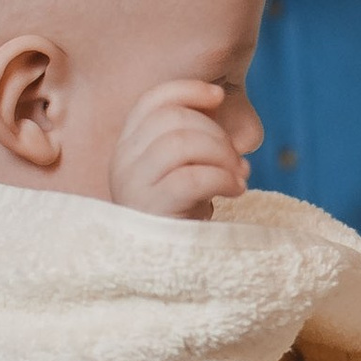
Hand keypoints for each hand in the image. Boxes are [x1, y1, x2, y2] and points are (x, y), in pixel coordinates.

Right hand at [108, 77, 249, 219]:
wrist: (161, 269)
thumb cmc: (178, 217)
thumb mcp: (180, 171)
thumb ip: (192, 139)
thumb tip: (219, 102)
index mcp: (128, 147)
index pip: (151, 101)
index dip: (187, 91)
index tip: (218, 97)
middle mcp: (123, 162)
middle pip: (172, 120)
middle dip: (216, 133)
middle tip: (237, 160)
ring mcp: (134, 186)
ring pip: (180, 143)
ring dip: (221, 154)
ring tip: (237, 176)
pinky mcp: (152, 210)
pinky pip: (190, 178)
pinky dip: (221, 178)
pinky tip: (235, 191)